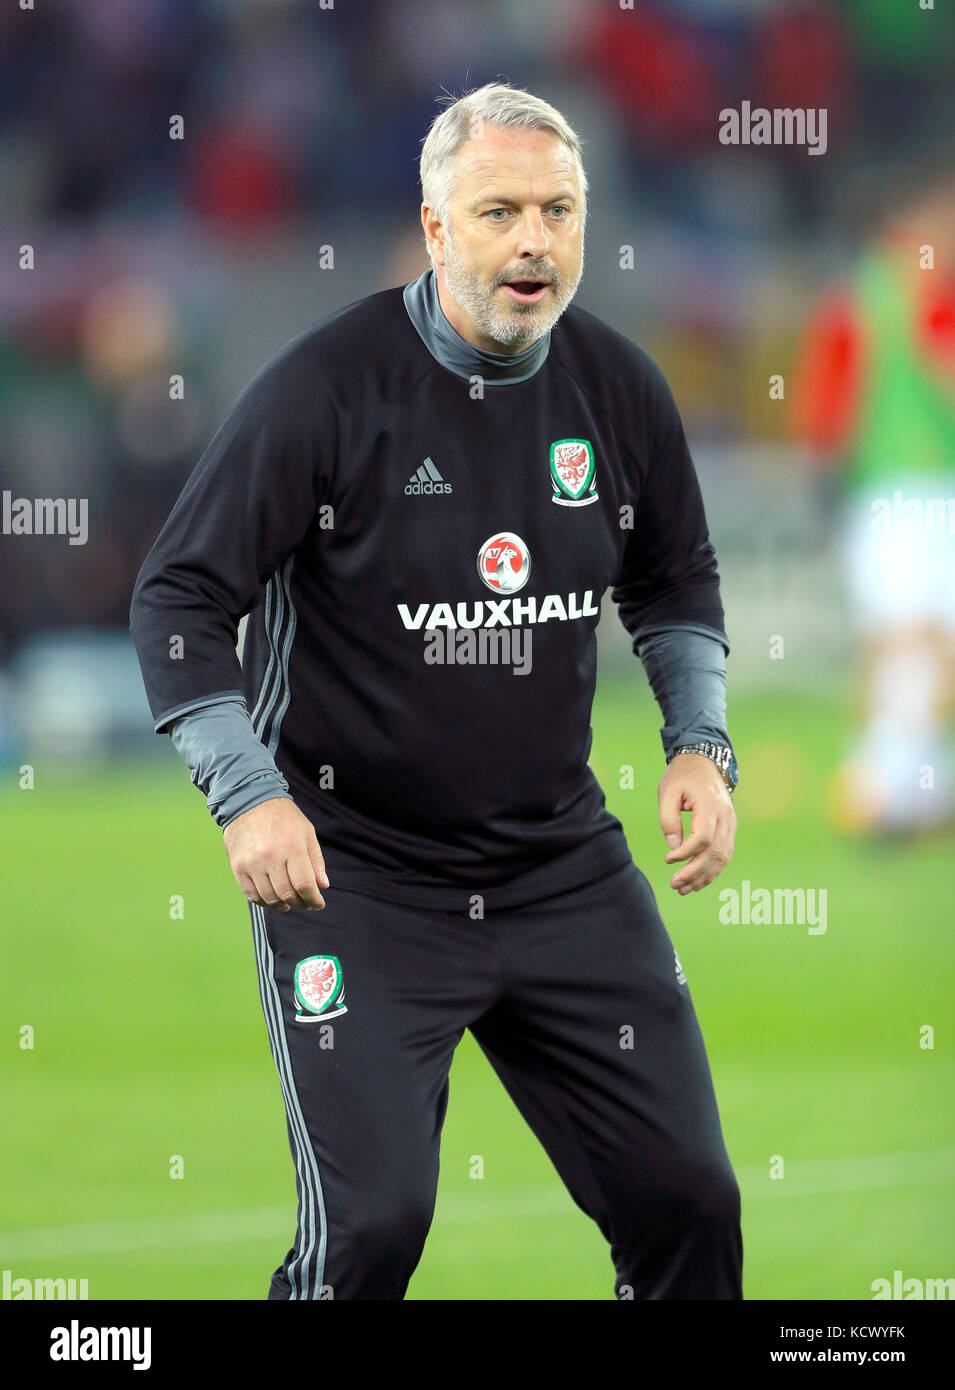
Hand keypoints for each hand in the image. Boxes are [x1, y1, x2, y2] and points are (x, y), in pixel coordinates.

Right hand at [223, 798, 328, 910]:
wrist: (248, 801)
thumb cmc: (282, 816)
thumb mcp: (306, 832)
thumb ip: (315, 860)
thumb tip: (322, 885)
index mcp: (292, 846)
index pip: (304, 885)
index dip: (314, 899)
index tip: (318, 903)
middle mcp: (271, 857)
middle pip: (287, 894)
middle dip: (300, 904)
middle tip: (306, 904)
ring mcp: (252, 863)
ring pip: (270, 897)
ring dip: (283, 905)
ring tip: (290, 903)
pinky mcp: (238, 867)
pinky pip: (251, 894)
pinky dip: (264, 902)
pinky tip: (273, 900)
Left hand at [658, 753, 735, 894]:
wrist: (703, 762)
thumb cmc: (682, 776)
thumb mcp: (667, 792)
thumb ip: (668, 819)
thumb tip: (673, 847)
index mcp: (710, 806)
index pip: (703, 838)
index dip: (686, 853)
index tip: (668, 860)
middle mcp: (726, 817)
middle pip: (715, 852)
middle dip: (695, 872)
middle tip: (674, 885)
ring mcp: (731, 824)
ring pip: (722, 857)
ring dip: (704, 876)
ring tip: (684, 889)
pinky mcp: (729, 829)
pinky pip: (725, 854)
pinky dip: (713, 870)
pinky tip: (698, 881)